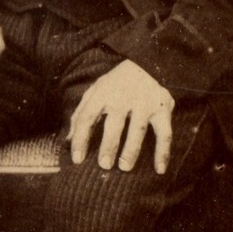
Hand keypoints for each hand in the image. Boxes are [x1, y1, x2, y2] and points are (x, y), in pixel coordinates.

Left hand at [68, 59, 174, 173]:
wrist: (147, 62)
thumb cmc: (115, 84)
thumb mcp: (95, 91)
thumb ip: (81, 114)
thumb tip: (68, 141)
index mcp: (102, 93)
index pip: (87, 116)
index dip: (80, 138)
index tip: (77, 159)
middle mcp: (123, 97)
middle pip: (114, 123)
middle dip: (109, 144)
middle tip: (104, 165)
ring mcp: (144, 102)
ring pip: (138, 128)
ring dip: (132, 149)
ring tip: (125, 167)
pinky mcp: (163, 108)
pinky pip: (164, 133)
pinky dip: (163, 151)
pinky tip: (159, 169)